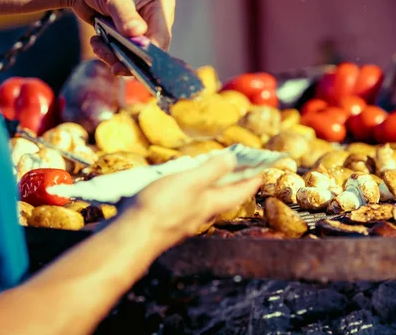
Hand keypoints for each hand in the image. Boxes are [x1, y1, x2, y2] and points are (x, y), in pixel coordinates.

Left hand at [66, 0, 175, 74]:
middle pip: (149, 49)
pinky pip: (124, 53)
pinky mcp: (130, 36)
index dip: (148, 52)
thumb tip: (137, 33)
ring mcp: (143, 28)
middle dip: (128, 56)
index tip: (130, 62)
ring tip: (97, 45)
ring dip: (115, 55)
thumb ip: (126, 15)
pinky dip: (110, 52)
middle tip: (109, 58)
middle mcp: (156, 18)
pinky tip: (97, 42)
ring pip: (135, 55)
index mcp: (161, 4)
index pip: (161, 36)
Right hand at [129, 153, 261, 246]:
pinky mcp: (168, 219)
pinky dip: (191, 190)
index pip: (241, 191)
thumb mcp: (191, 182)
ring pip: (205, 200)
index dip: (253, 178)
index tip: (263, 168)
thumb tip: (233, 159)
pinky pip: (186, 202)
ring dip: (211, 184)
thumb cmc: (162, 207)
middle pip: (225, 196)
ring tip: (210, 169)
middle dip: (233, 181)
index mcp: (212, 204)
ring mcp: (185, 218)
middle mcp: (202, 214)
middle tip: (239, 166)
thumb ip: (212, 170)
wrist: (131, 235)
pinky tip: (180, 183)